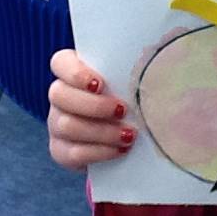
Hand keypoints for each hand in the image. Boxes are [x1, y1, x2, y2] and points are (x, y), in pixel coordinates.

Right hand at [47, 49, 137, 170]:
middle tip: (123, 110)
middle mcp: (59, 95)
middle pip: (59, 95)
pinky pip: (72, 153)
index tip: (101, 84)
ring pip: (66, 125)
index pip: (60, 62)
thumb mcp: (129, 79)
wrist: (122, 132)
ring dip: (101, 131)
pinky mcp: (60, 150)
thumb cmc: (130, 96)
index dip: (75, 73)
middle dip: (94, 105)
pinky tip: (120, 149)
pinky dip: (99, 152)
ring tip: (129, 135)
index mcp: (72, 71)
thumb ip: (131, 69)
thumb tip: (160, 62)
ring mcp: (56, 123)